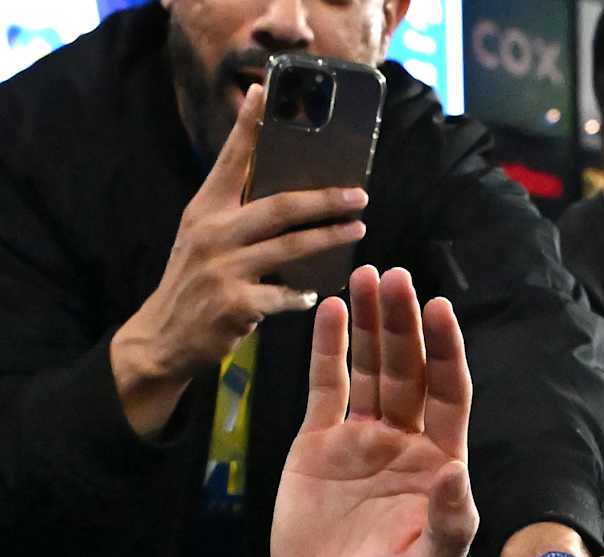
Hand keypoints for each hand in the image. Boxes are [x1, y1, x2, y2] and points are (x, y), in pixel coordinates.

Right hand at [113, 85, 368, 400]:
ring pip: (289, 247)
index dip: (248, 127)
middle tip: (359, 194)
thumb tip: (289, 195)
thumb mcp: (204, 239)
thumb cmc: (195, 283)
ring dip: (329, 238)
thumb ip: (236, 216)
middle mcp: (212, 232)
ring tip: (358, 229)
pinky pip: (285, 296)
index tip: (266, 93)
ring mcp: (223, 268)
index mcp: (205, 210)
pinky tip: (314, 293)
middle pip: (278, 206)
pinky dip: (303, 294)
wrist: (163, 336)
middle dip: (324, 198)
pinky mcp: (236, 303)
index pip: (230, 160)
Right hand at [273, 265, 482, 556]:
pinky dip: (328, 349)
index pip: (449, 394)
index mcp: (441, 465)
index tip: (439, 308)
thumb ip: (448, 524)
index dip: (445, 351)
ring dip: (371, 324)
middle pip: (409, 370)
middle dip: (403, 323)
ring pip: (370, 370)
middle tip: (395, 275)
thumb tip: (456, 474)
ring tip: (365, 274)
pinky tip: (332, 309)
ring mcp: (363, 442)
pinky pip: (326, 388)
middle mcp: (406, 444)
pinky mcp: (319, 447)